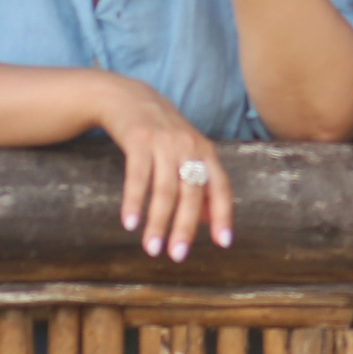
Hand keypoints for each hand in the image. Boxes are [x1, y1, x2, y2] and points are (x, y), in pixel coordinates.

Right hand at [91, 75, 234, 260]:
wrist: (129, 98)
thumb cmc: (162, 134)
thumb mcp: (187, 154)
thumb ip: (199, 184)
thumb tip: (208, 222)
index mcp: (206, 152)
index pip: (221, 188)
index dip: (223, 215)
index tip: (224, 243)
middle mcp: (189, 147)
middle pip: (192, 193)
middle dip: (185, 227)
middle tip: (178, 256)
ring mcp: (165, 143)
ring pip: (165, 189)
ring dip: (158, 222)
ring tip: (151, 248)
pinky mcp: (138, 140)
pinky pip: (137, 177)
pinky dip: (134, 202)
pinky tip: (130, 224)